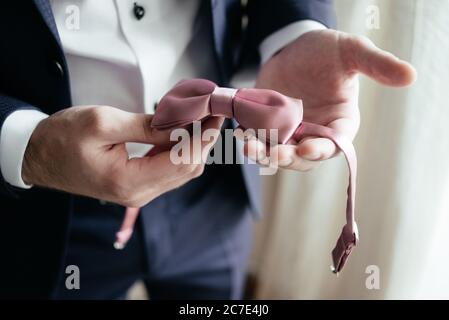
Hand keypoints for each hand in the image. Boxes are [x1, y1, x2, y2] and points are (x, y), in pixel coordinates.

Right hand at [22, 105, 223, 206]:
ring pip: (182, 170)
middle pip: (189, 167)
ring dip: (195, 143)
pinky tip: (183, 130)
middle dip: (205, 138)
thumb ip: (147, 126)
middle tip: (212, 110)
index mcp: (129, 181)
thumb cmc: (63, 138)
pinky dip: (181, 150)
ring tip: (202, 116)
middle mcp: (139, 194)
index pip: (184, 160)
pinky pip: (169, 169)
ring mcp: (139, 192)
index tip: (216, 111)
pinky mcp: (137, 185)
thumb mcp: (104, 123)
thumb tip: (182, 123)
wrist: (39, 156)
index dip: (205, 135)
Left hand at [243, 29, 416, 170]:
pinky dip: (251, 140)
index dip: (323, 149)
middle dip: (289, 158)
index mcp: (339, 123)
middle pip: (304, 157)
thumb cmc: (327, 50)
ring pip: (279, 154)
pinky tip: (240, 133)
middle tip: (275, 153)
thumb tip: (411, 75)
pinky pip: (260, 140)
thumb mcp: (352, 52)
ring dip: (265, 154)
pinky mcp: (269, 127)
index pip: (335, 144)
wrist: (294, 47)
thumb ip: (376, 64)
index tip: (308, 148)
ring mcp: (290, 133)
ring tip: (250, 145)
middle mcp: (315, 133)